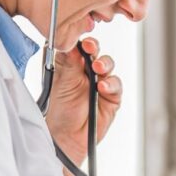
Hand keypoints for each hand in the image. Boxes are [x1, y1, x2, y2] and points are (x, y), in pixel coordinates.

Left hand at [44, 38, 121, 161]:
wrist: (67, 137)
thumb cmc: (59, 111)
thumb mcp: (61, 83)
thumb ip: (69, 63)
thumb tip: (72, 43)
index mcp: (71, 65)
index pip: (78, 46)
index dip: (80, 40)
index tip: (78, 38)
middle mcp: (86, 72)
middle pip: (95, 52)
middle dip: (94, 48)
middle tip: (90, 47)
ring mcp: (100, 83)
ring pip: (108, 65)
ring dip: (104, 64)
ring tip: (97, 68)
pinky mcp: (112, 96)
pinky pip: (116, 85)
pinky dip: (111, 83)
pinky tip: (102, 87)